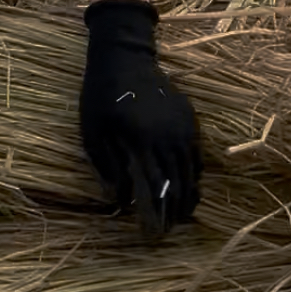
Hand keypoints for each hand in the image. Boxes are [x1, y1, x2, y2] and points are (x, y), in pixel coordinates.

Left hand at [80, 0, 201, 237]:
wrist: (125, 56)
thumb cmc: (102, 94)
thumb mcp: (93, 131)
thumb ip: (108, 166)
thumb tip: (121, 200)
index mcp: (144, 141)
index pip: (157, 187)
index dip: (158, 214)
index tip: (155, 236)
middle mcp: (170, 136)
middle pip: (179, 183)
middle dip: (175, 210)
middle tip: (170, 231)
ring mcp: (183, 126)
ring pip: (192, 170)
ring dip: (189, 194)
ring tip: (184, 215)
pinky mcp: (189, 117)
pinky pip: (197, 151)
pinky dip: (195, 172)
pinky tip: (191, 184)